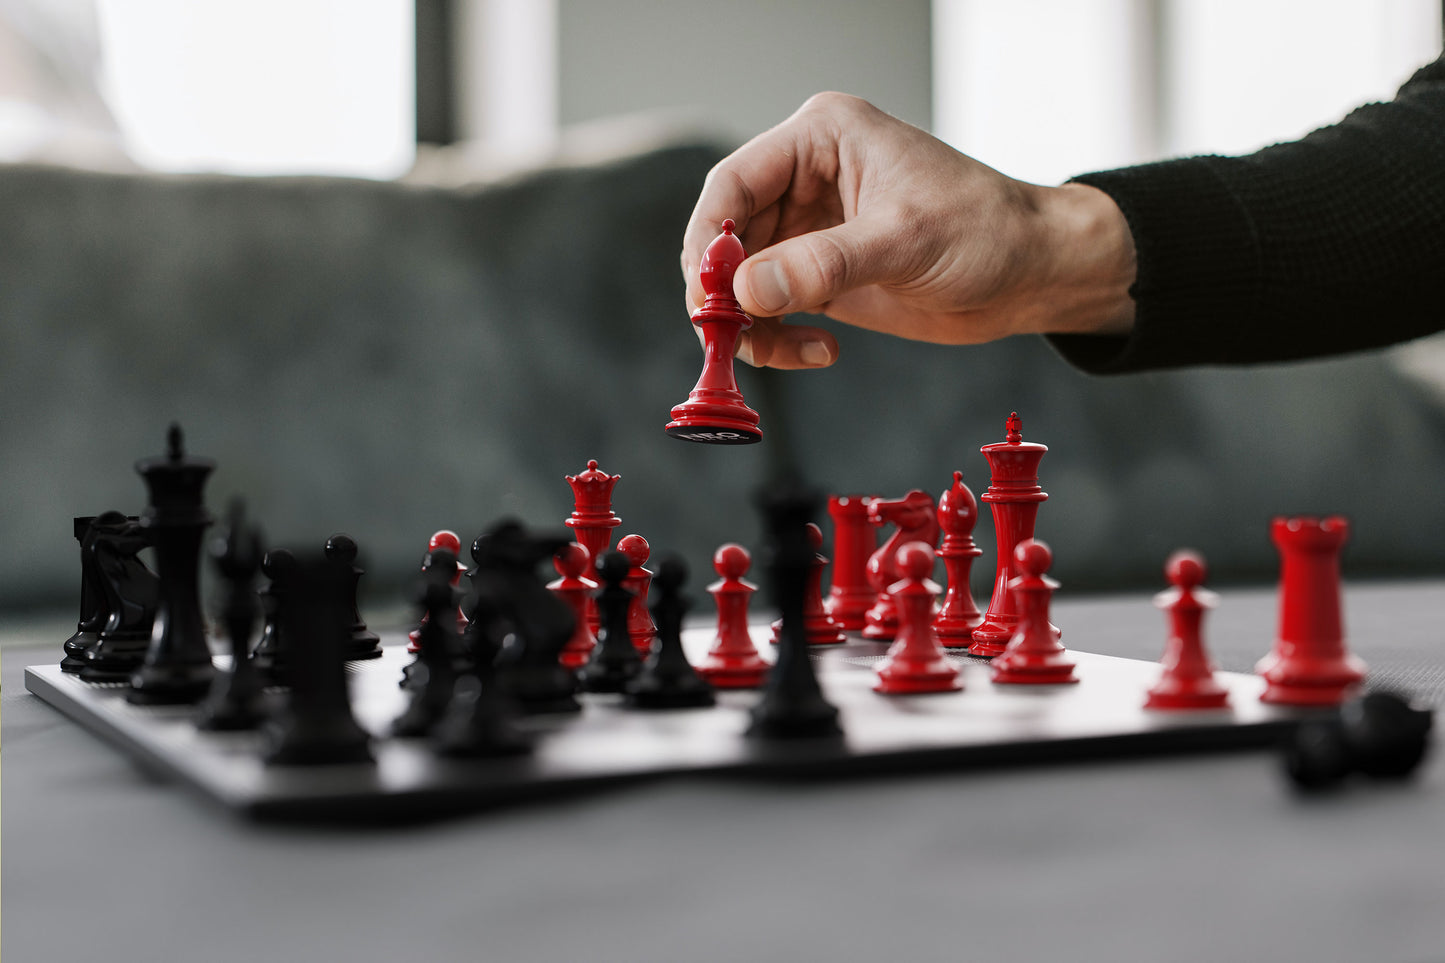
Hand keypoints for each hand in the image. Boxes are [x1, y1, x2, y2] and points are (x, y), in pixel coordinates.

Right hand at [680, 92, 1136, 368]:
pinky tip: (818, 351)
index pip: (734, 183)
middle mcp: (806, 180)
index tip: (708, 293)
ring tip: (782, 351)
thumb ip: (823, 264)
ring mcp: (811, 229)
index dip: (711, 240)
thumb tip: (747, 291)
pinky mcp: (821, 275)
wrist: (1031, 274)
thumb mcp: (904, 240)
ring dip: (748, 325)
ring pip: (742, 281)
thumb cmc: (987, 230)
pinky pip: (770, 310)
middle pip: (727, 237)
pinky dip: (776, 339)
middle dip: (723, 293)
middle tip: (729, 337)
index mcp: (822, 140)